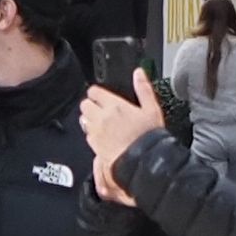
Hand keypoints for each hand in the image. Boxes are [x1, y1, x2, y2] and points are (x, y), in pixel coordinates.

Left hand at [76, 82, 155, 196]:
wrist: (144, 162)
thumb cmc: (149, 137)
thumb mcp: (152, 109)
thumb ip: (143, 89)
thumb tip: (139, 73)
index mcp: (115, 105)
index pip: (94, 91)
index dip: (97, 93)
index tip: (102, 96)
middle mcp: (101, 117)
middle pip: (85, 104)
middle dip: (91, 105)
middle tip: (102, 109)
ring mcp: (96, 132)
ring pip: (83, 119)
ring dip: (90, 119)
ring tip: (102, 123)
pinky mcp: (94, 146)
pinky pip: (87, 135)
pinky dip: (92, 134)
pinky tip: (104, 137)